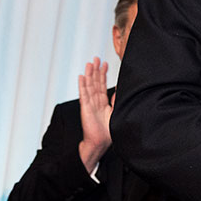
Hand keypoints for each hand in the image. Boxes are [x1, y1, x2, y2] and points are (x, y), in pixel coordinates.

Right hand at [78, 57, 111, 172]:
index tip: (104, 64)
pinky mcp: (85, 108)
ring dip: (89, 74)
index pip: (102, 85)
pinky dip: (82, 85)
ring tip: (89, 63)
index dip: (103, 74)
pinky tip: (81, 77)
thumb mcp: (115, 113)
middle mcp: (95, 101)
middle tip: (96, 58)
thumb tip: (118, 91)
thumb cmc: (107, 131)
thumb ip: (115, 101)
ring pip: (89, 86)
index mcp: (102, 103)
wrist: (100, 142)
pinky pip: (84, 95)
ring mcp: (89, 104)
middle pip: (95, 82)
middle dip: (96, 70)